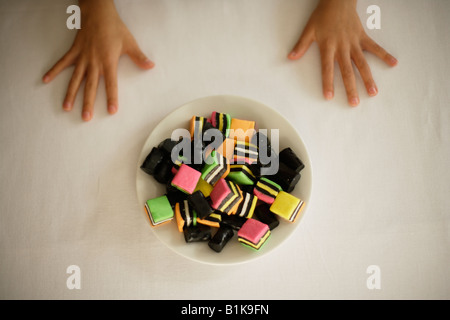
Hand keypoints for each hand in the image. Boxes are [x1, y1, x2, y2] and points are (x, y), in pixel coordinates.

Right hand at [42, 0, 153, 120]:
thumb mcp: (129, 42)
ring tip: (66, 107)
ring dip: (70, 94)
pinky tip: (45, 80)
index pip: (111, 84)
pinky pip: (62, 63)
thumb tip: (151, 66)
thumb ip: (139, 57)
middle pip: (90, 87)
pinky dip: (53, 70)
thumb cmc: (114, 28)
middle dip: (88, 103)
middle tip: (86, 118)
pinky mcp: (74, 51)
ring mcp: (82, 57)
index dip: (112, 98)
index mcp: (108, 62)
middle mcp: (94, 62)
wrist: (98, 12)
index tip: (112, 111)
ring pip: (75, 79)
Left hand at [288, 0, 396, 105]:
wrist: (338, 0)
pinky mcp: (363, 37)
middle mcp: (343, 47)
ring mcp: (354, 43)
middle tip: (354, 103)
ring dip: (368, 78)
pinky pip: (375, 47)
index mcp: (328, 47)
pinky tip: (394, 63)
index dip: (328, 83)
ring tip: (373, 92)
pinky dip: (384, 55)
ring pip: (362, 63)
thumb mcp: (309, 29)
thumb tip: (290, 57)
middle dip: (351, 88)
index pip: (327, 69)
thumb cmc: (323, 15)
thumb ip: (301, 45)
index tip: (329, 97)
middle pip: (347, 71)